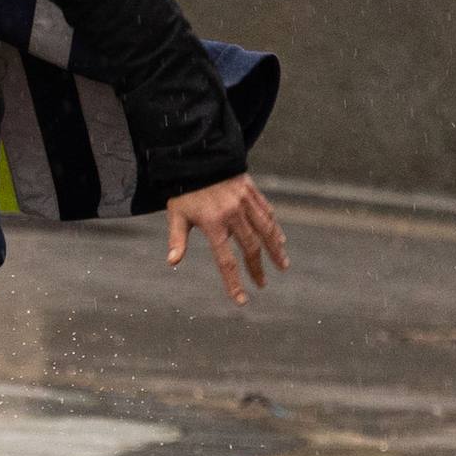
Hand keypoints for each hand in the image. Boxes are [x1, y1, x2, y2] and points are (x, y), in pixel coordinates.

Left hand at [166, 173, 289, 306]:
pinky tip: (279, 239)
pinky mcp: (251, 191)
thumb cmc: (183, 189)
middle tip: (262, 284)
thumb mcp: (176, 214)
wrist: (195, 156)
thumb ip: (176, 239)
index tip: (242, 300)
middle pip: (251, 248)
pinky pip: (266, 212)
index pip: (226, 260)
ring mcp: (244, 202)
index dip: (234, 282)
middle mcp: (233, 214)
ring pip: (266, 230)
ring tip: (283, 265)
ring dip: (276, 250)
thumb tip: (172, 262)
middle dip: (258, 269)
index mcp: (213, 223)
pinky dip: (274, 227)